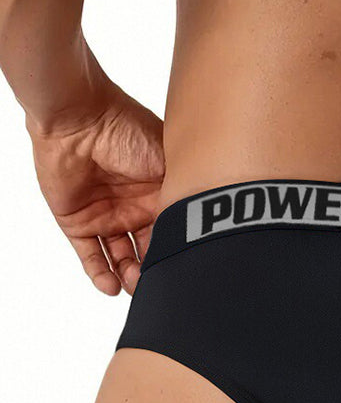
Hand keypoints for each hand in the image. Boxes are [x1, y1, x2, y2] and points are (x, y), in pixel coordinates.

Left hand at [27, 75, 164, 295]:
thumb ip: (184, 197)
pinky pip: (90, 255)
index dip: (177, 251)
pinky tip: (110, 286)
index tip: (184, 269)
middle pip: (148, 251)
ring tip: (135, 286)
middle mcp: (135, 208)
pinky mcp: (77, 221)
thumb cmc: (128, 129)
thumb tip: (202, 231)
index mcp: (159, 194)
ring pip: (121, 258)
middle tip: (159, 284)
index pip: (172, 232)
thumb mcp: (169, 165)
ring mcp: (106, 216)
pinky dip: (99, 273)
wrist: (79, 117)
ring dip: (128, 276)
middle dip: (154, 271)